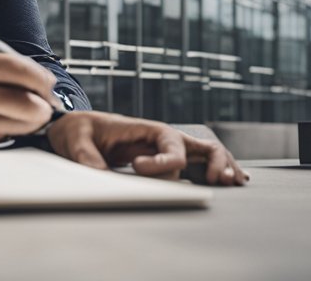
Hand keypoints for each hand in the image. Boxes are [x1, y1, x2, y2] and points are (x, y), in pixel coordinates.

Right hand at [0, 47, 57, 148]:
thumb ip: (5, 72)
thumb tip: (46, 86)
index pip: (15, 66)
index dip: (40, 79)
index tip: (49, 87)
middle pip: (20, 99)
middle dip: (42, 108)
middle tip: (46, 109)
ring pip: (14, 121)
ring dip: (31, 123)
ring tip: (30, 119)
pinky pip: (0, 134)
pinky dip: (13, 132)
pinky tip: (8, 126)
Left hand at [45, 111, 250, 186]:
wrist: (75, 129)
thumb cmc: (78, 130)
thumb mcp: (75, 138)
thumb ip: (86, 155)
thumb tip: (100, 176)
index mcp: (145, 129)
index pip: (168, 143)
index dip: (161, 161)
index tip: (137, 168)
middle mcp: (162, 138)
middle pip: (198, 147)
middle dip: (212, 161)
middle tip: (215, 180)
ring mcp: (167, 149)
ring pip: (206, 154)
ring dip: (222, 166)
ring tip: (232, 182)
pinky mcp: (166, 161)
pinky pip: (199, 164)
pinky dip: (219, 170)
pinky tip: (235, 180)